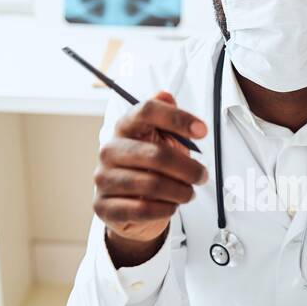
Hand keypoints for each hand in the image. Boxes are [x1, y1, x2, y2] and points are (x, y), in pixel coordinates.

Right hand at [94, 92, 208, 266]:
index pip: (147, 111)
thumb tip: (167, 96)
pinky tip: (171, 206)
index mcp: (125, 127)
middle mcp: (110, 150)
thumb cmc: (149, 169)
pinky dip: (165, 209)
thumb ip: (166, 119)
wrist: (129, 206)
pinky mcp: (104, 206)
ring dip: (180, 191)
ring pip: (152, 185)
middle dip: (188, 168)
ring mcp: (104, 178)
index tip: (202, 131)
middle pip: (156, 155)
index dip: (177, 118)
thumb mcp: (161, 141)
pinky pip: (142, 209)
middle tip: (202, 176)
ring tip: (188, 193)